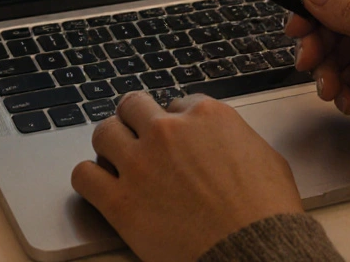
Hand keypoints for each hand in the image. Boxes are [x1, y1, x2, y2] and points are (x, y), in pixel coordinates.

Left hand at [71, 92, 302, 261]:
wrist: (254, 250)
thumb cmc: (266, 211)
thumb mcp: (264, 155)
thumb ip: (233, 137)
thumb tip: (224, 142)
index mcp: (206, 115)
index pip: (177, 103)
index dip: (176, 122)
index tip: (177, 138)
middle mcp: (168, 131)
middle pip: (132, 106)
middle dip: (136, 121)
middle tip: (138, 138)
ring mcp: (140, 164)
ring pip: (103, 133)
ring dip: (109, 144)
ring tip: (115, 159)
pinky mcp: (120, 202)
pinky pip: (83, 175)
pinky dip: (89, 178)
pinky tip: (99, 185)